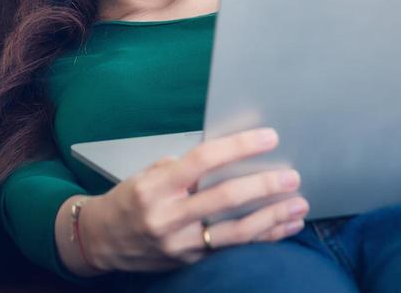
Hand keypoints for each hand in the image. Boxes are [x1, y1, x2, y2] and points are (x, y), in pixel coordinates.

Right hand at [68, 128, 308, 274]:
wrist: (102, 240)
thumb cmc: (130, 199)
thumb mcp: (148, 174)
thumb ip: (184, 168)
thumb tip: (229, 156)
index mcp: (156, 186)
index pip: (203, 161)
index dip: (238, 147)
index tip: (268, 138)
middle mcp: (168, 216)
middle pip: (225, 199)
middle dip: (263, 187)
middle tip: (291, 177)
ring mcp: (181, 243)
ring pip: (236, 231)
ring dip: (272, 217)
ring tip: (298, 204)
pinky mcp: (191, 261)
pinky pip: (234, 248)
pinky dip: (263, 237)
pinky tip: (284, 226)